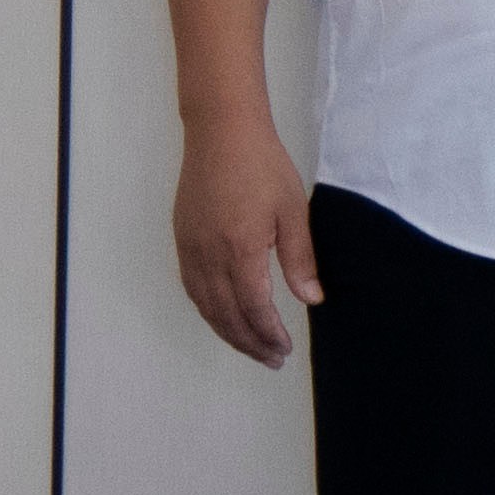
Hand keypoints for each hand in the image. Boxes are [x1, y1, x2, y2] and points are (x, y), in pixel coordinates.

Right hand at [172, 120, 321, 367]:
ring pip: (205, 306)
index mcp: (240, 251)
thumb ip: (299, 258)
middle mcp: (209, 257)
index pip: (253, 308)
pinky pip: (192, 288)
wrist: (221, 134)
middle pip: (225, 315)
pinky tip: (223, 317)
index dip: (268, 334)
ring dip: (227, 331)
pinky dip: (208, 310)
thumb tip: (311, 299)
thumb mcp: (292, 211)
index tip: (284, 350)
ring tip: (251, 347)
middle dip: (249, 342)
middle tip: (271, 360)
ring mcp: (190, 250)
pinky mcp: (182, 241)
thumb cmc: (263, 167)